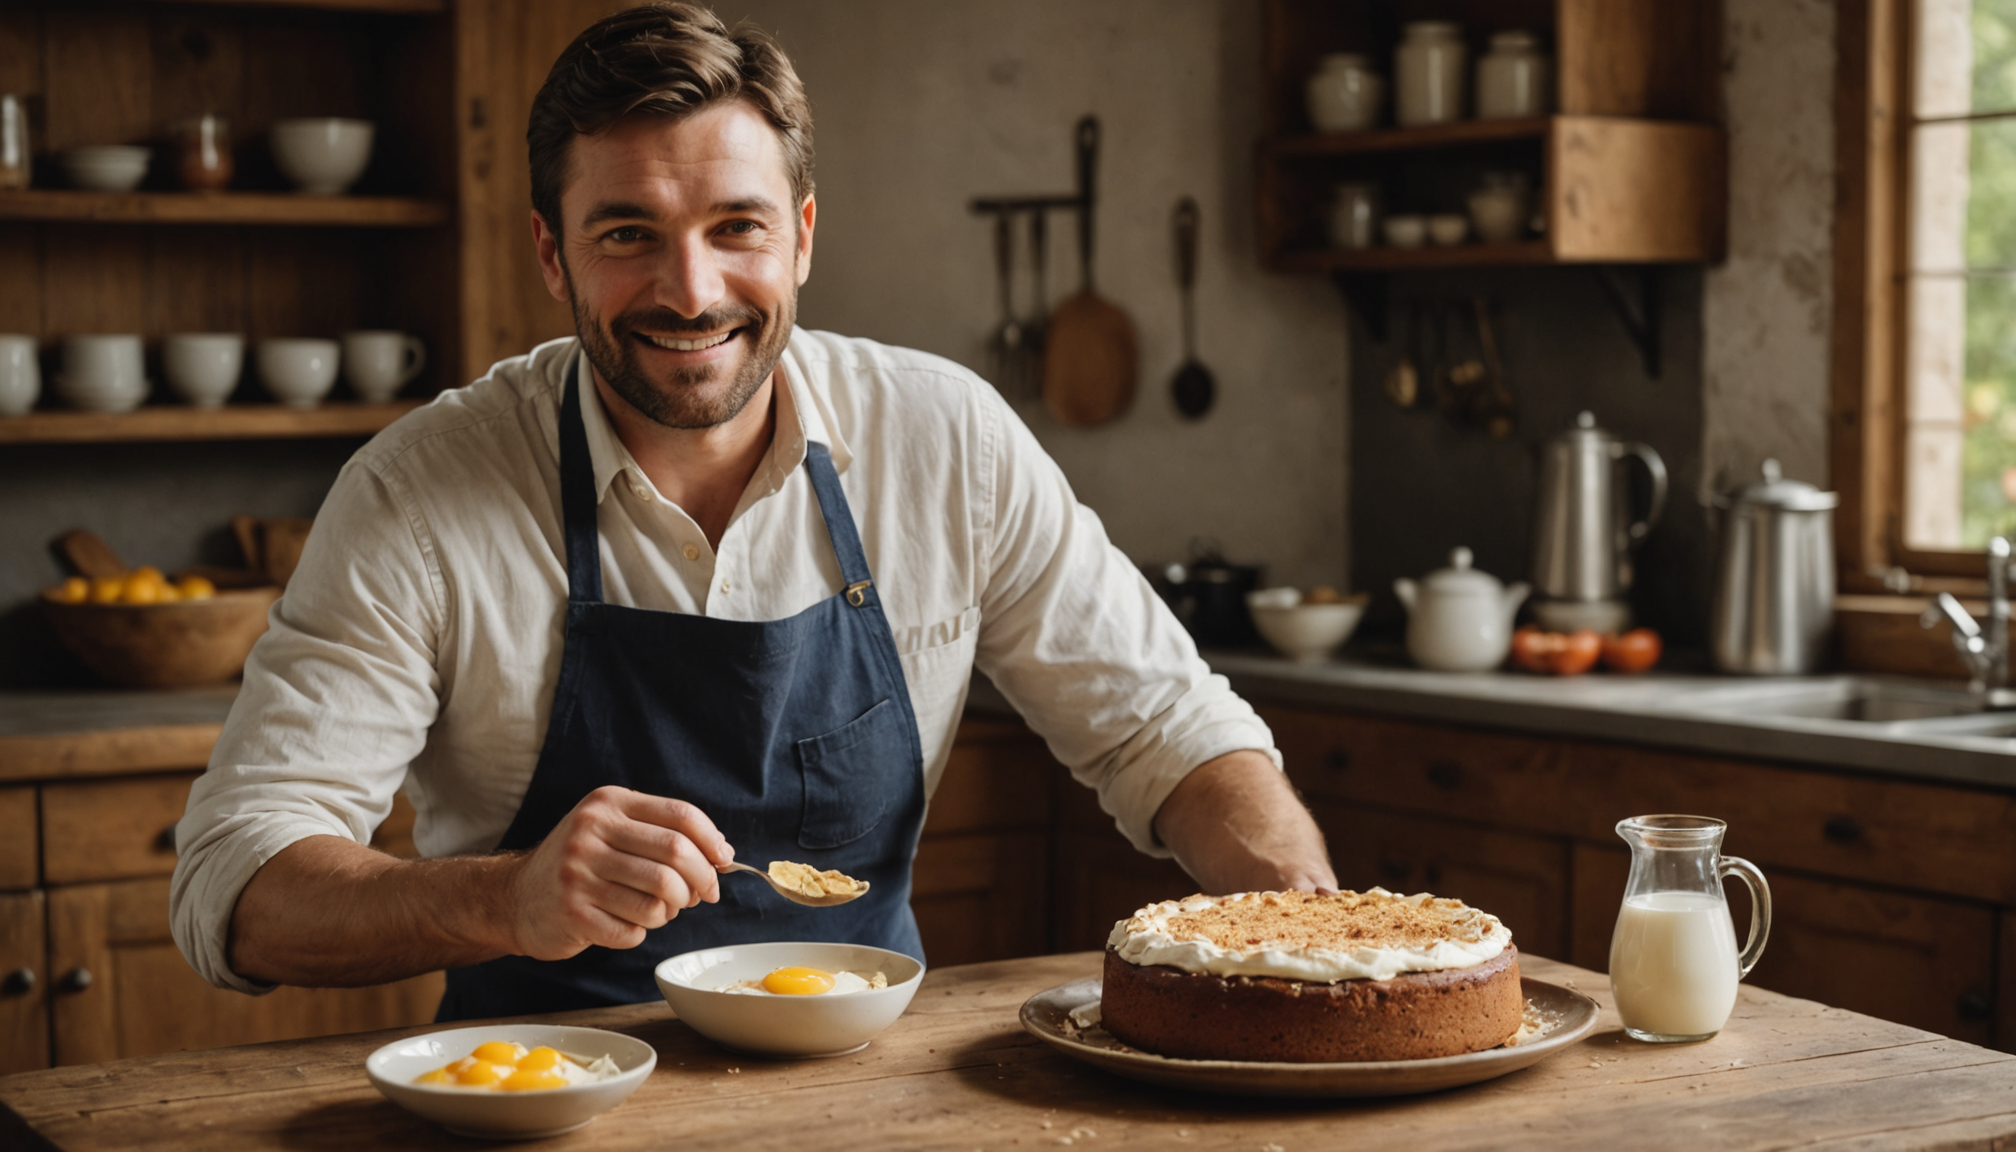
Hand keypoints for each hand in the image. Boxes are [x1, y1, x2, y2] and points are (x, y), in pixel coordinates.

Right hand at [503, 786, 734, 959]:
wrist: (515, 896)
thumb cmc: (581, 863)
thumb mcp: (613, 829)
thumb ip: (663, 833)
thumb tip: (722, 853)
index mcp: (608, 803)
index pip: (680, 816)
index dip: (712, 842)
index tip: (722, 862)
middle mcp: (590, 832)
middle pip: (676, 855)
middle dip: (701, 880)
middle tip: (702, 895)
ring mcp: (578, 873)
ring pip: (659, 898)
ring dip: (671, 911)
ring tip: (660, 909)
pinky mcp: (572, 913)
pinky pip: (633, 931)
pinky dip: (640, 932)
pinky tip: (626, 924)